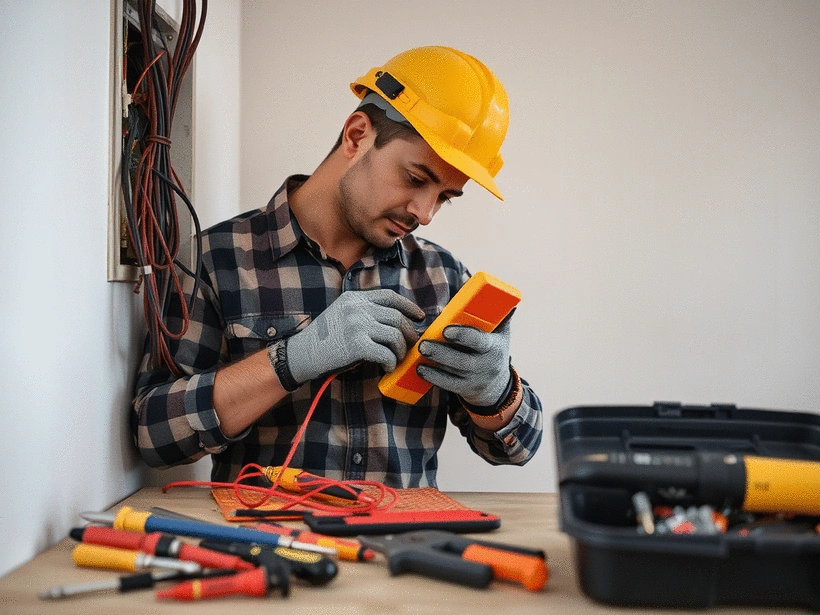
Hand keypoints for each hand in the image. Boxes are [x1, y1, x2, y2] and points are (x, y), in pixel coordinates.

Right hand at [286, 289, 424, 383]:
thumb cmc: (326, 339)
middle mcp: (357, 308)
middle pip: (396, 317)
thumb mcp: (343, 314)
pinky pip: (386, 353)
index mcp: (354, 298)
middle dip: (409, 333)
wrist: (303, 354)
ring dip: (400, 350)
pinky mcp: (357, 344)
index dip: (408, 306)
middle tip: (411, 345)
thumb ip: (364, 312)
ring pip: (395, 335)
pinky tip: (387, 367)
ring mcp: (357, 325)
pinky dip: (390, 362)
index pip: (389, 296)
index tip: (420, 316)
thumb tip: (398, 321)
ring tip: (396, 359)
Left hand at [416, 318, 512, 407]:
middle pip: (462, 361)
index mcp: (494, 347)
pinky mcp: (464, 389)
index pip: (479, 341)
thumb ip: (497, 315)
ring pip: (453, 373)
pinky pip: (447, 385)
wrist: (497, 384)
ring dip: (434, 364)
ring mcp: (474, 380)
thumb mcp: (501, 333)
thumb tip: (495, 292)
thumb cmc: (494, 348)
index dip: (463, 336)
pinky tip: (420, 369)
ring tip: (418, 353)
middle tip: (422, 343)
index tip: (446, 330)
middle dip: (441, 352)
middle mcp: (486, 365)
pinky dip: (433, 377)